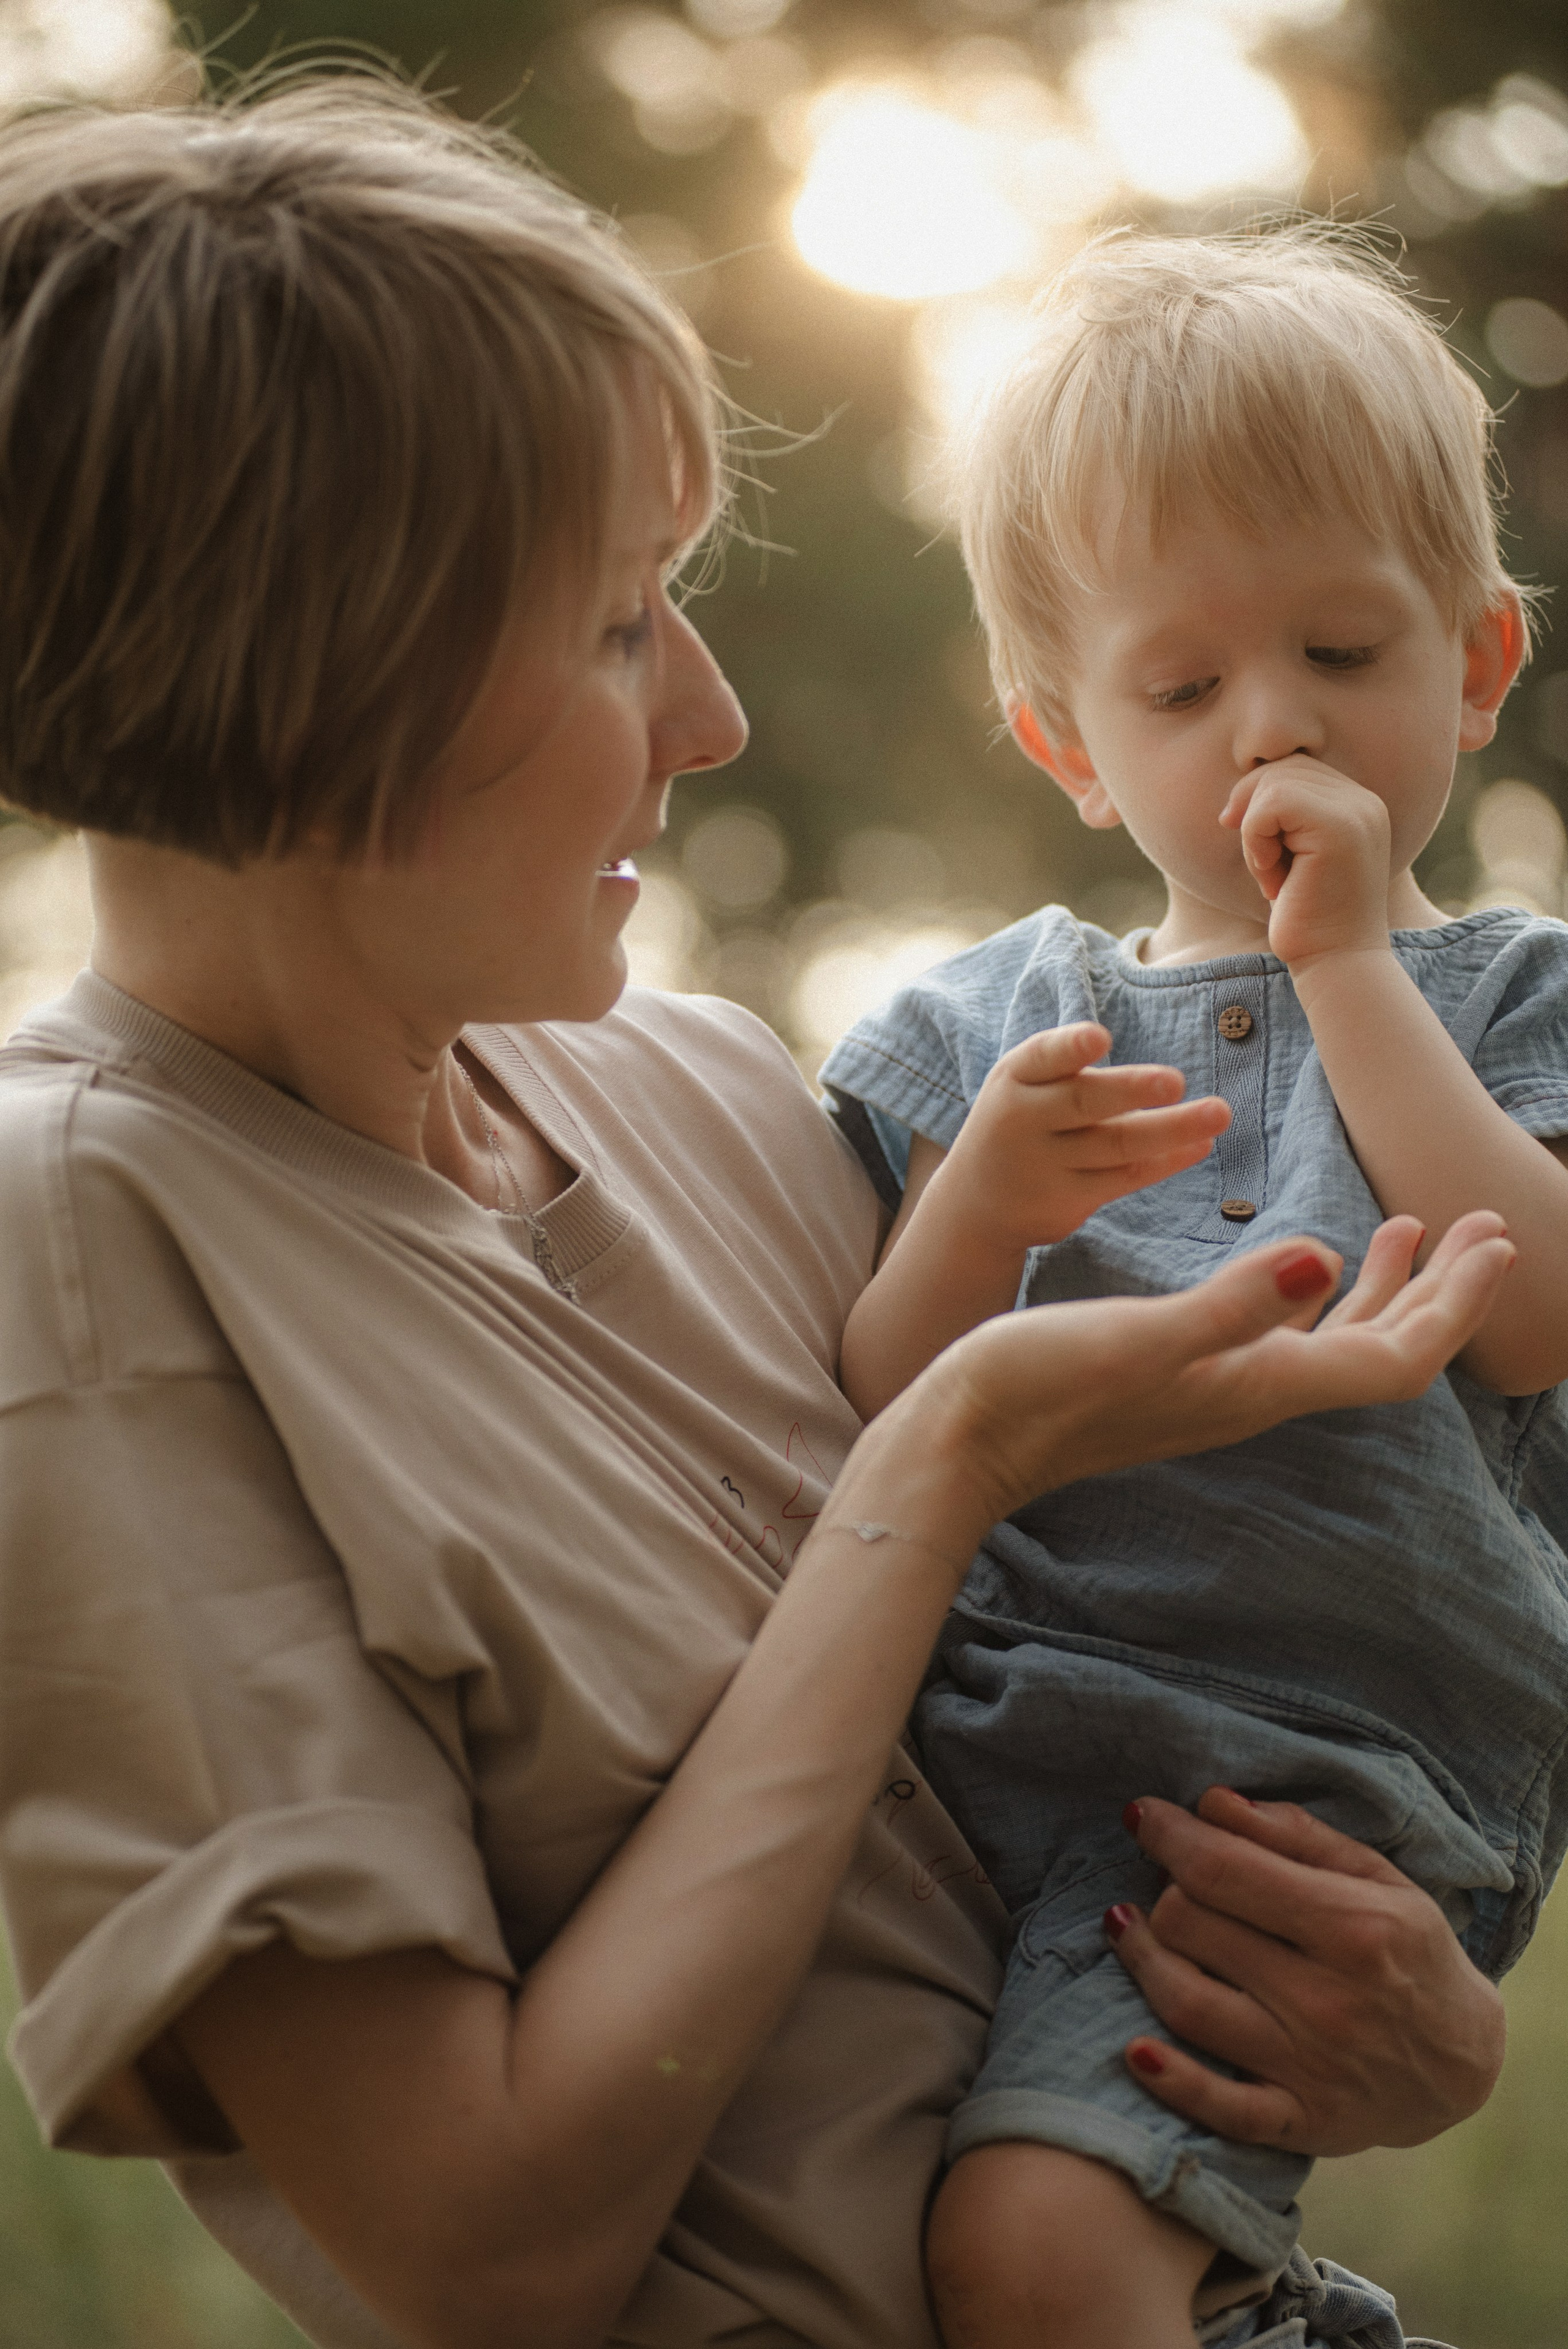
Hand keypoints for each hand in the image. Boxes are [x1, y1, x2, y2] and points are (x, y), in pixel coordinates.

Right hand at [924, 1208, 1512, 1527]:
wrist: (960, 1442)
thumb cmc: (1034, 1387)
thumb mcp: (1132, 1335)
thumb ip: (1231, 1303)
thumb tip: (1323, 1257)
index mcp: (1255, 1384)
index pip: (1393, 1358)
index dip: (1455, 1303)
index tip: (1492, 1239)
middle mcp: (1252, 1393)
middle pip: (1381, 1351)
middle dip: (1441, 1291)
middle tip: (1483, 1225)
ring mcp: (1219, 1388)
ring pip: (1334, 1343)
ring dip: (1387, 1288)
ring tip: (1412, 1228)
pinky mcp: (1184, 1375)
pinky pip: (1283, 1338)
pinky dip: (1319, 1297)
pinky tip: (1313, 1265)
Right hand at [937, 1022, 1229, 1251]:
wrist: (975, 1203)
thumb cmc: (1017, 1122)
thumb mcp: (1021, 1084)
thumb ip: (1066, 1066)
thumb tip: (1143, 1063)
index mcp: (1014, 1079)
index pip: (1042, 1059)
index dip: (1070, 1047)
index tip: (1099, 1037)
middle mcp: (1026, 1121)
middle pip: (1084, 1103)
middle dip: (1130, 1090)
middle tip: (1175, 1080)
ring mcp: (1047, 1165)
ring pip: (1116, 1145)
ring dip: (1171, 1129)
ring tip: (1219, 1113)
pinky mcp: (1069, 1200)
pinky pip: (1126, 1178)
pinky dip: (1166, 1161)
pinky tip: (1199, 1144)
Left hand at [1109, 1787, 1504, 2154]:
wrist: (1463, 2061)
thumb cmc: (1409, 1949)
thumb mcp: (1373, 1876)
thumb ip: (1293, 1835)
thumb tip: (1210, 1803)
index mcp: (1353, 1927)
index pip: (1223, 1870)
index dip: (1168, 1835)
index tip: (1142, 1815)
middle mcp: (1329, 1999)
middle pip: (1192, 1927)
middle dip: (1165, 1890)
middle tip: (1168, 1879)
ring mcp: (1313, 2068)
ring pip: (1187, 2003)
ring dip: (1140, 1958)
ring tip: (1127, 1927)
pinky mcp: (1303, 2123)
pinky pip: (1221, 2109)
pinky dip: (1171, 2081)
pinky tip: (1135, 2049)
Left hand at [1220, 753, 1391, 968]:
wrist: (1336, 963)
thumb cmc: (1308, 920)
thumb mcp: (1291, 858)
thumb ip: (1282, 818)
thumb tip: (1235, 798)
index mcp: (1357, 806)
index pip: (1295, 769)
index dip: (1260, 803)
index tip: (1258, 851)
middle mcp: (1364, 801)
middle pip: (1282, 769)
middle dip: (1253, 814)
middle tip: (1263, 865)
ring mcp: (1356, 811)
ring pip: (1273, 784)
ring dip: (1254, 834)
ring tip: (1272, 875)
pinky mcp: (1339, 828)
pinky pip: (1269, 805)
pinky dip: (1255, 841)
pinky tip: (1273, 879)